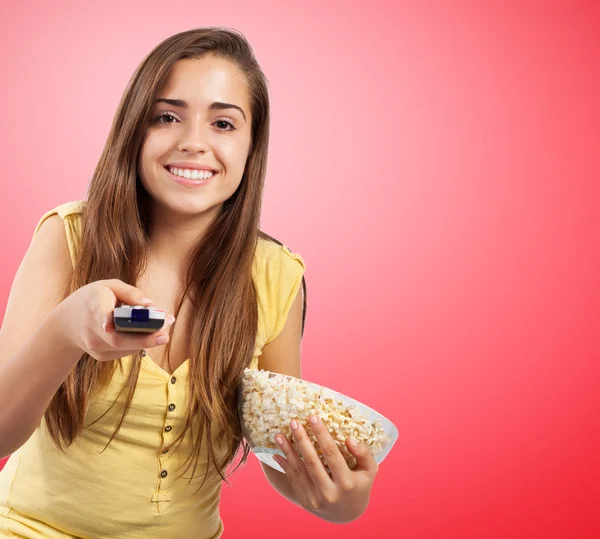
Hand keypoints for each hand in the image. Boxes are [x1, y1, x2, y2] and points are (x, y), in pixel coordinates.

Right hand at [56, 279, 174, 361]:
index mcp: (93, 304)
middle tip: (165, 335)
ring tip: (165, 328)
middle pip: (117, 339)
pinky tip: (150, 334)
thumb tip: (150, 304)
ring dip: (148, 340)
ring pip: (124, 347)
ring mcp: (94, 345)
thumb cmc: (93, 299)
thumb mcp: (109, 286)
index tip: (109, 326)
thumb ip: (130, 293)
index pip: (98, 314)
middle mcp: (92, 328)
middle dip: (143, 338)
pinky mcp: (100, 355)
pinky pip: (125, 351)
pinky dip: (139, 343)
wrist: (67, 323)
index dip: (104, 319)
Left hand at [273, 415, 378, 522]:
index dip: (321, 434)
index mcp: (347, 483)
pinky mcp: (305, 502)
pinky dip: (284, 466)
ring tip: (279, 435)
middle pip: (312, 462)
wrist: (347, 514)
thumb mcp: (368, 470)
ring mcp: (316, 499)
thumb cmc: (359, 485)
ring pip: (299, 471)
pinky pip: (293, 480)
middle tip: (293, 422)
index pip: (331, 454)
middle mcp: (330, 493)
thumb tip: (349, 439)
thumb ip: (364, 454)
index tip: (313, 417)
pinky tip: (277, 453)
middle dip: (302, 440)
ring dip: (287, 452)